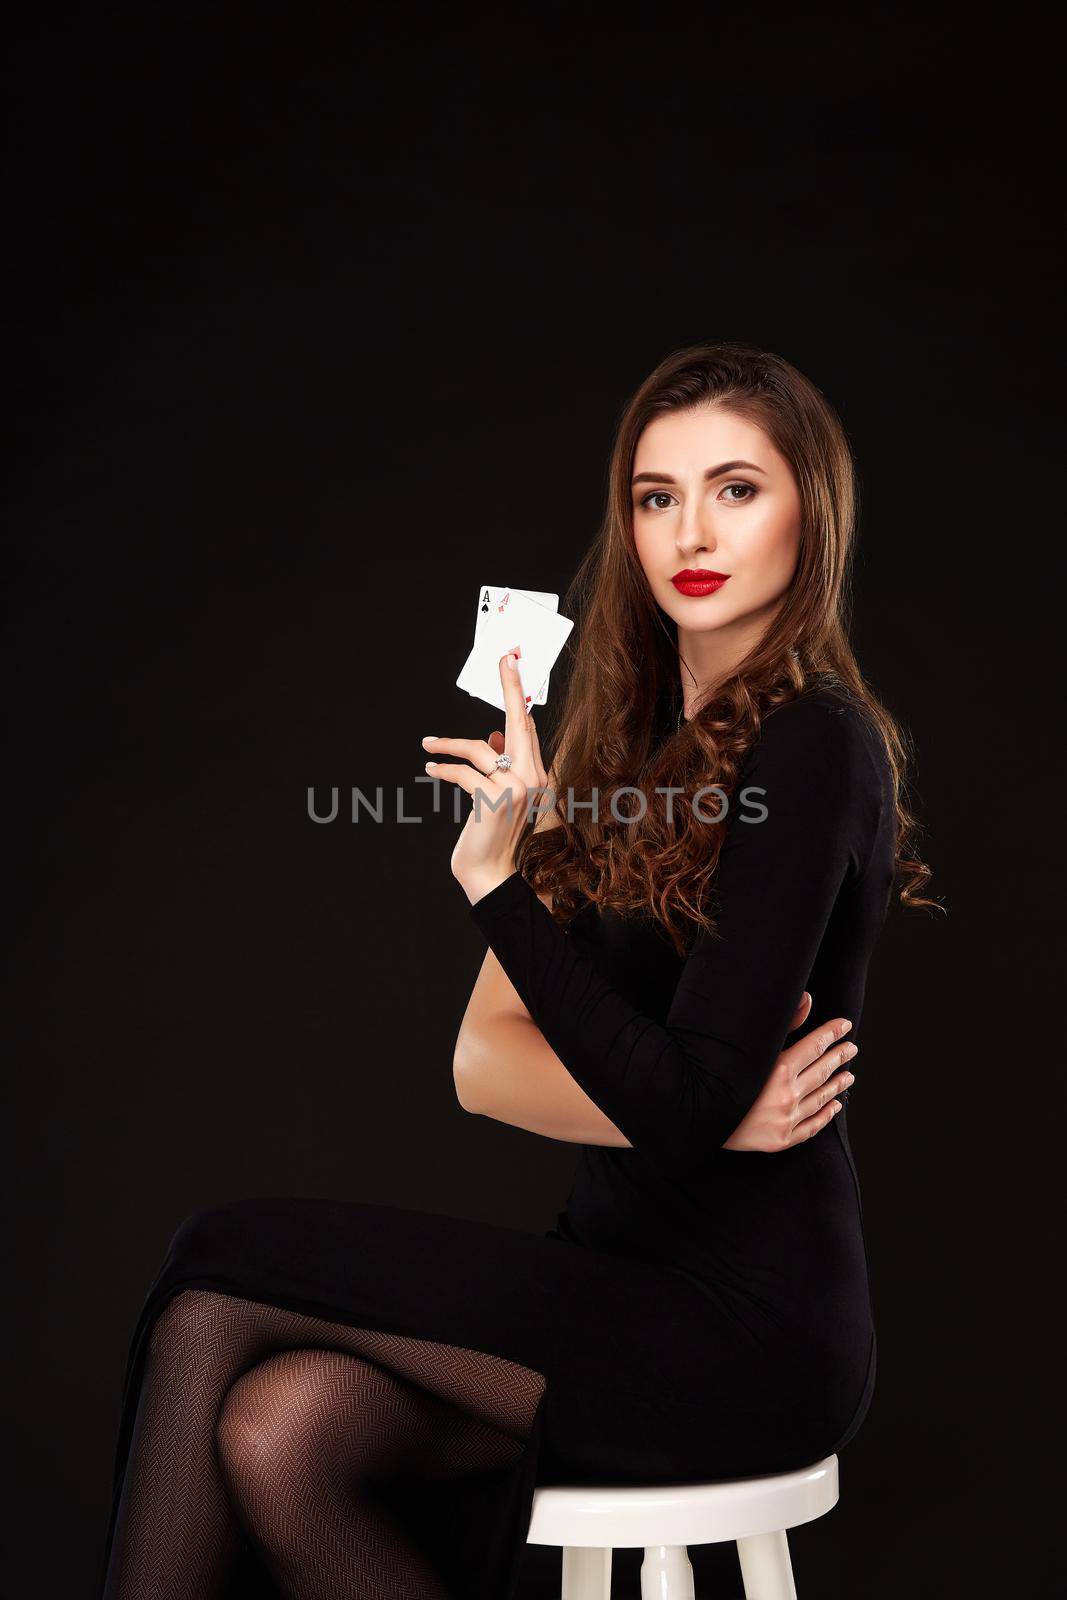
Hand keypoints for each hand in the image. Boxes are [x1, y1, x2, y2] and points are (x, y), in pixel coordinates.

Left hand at [422, 648, 549, 904]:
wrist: (490, 875)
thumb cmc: (491, 835)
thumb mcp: (499, 796)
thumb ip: (501, 765)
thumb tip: (492, 736)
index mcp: (539, 777)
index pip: (530, 728)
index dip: (520, 695)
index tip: (513, 665)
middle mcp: (535, 779)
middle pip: (520, 723)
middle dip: (511, 687)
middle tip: (503, 658)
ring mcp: (517, 788)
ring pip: (480, 748)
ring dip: (448, 744)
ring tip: (429, 745)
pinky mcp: (494, 799)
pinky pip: (464, 771)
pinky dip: (443, 768)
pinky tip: (431, 769)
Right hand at [721, 991, 857, 1151]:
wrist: (696, 1119)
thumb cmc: (718, 1076)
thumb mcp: (750, 1048)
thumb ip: (784, 1023)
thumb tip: (808, 998)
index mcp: (778, 1070)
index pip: (814, 1046)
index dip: (831, 1034)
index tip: (844, 1024)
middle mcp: (786, 1096)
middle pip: (821, 1071)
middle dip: (838, 1057)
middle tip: (852, 1047)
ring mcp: (786, 1120)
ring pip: (821, 1099)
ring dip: (837, 1085)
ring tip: (849, 1075)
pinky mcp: (781, 1140)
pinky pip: (811, 1127)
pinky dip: (826, 1115)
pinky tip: (835, 1105)